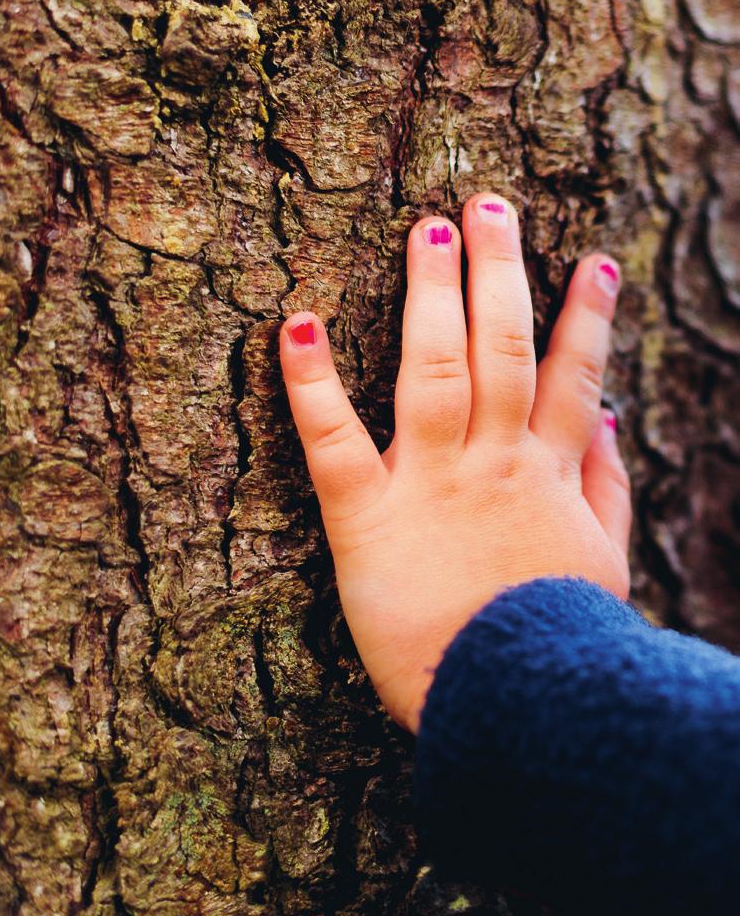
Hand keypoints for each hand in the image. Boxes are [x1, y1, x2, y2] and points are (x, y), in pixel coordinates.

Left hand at [279, 193, 630, 732]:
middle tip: (490, 206)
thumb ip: (609, 486)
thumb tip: (617, 417)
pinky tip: (298, 323)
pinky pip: (336, 441)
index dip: (588, 316)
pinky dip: (313, 383)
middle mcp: (494, 461)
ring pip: (436, 368)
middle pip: (503, 348)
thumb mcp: (602, 561)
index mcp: (547, 474)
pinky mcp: (368, 518)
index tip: (595, 262)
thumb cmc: (556, 639)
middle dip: (501, 271)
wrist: (514, 709)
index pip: (574, 377)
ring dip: (434, 294)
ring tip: (431, 229)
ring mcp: (432, 482)